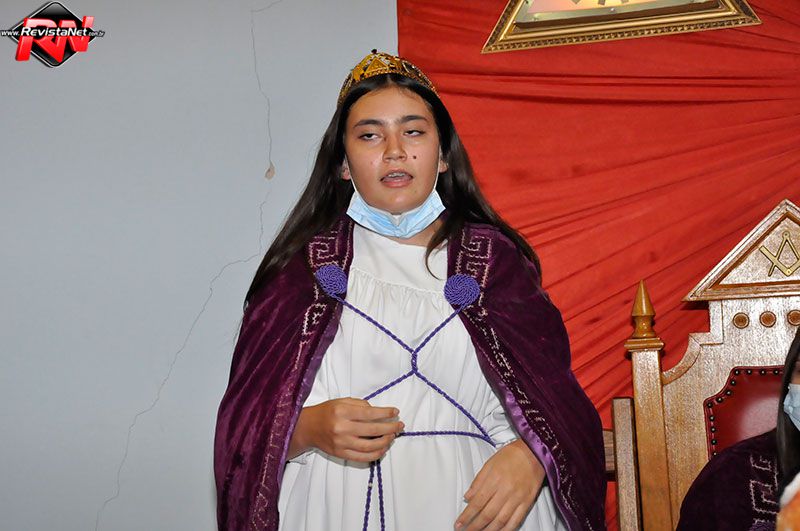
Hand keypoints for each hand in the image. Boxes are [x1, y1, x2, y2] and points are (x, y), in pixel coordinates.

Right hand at [288, 398, 403, 462]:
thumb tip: (378, 411)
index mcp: (342, 412)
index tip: (396, 412)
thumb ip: (360, 404)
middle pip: (373, 430)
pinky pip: (363, 457)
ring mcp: (341, 443)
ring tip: (392, 436)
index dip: (386, 413)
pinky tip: (383, 448)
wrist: (308, 428)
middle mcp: (342, 428)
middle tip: (400, 425)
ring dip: (386, 442)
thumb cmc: (327, 412)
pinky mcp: (340, 454)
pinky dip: (376, 454)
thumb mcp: (341, 401)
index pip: (370, 413)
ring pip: (370, 446)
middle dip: (390, 428)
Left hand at [455, 439, 544, 529]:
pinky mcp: (527, 503)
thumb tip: (467, 497)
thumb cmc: (511, 455)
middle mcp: (505, 491)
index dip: (466, 516)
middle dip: (474, 526)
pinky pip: (515, 521)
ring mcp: (517, 498)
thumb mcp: (489, 463)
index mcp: (494, 480)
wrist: (534, 452)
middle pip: (487, 515)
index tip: (459, 523)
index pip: (477, 503)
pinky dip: (506, 530)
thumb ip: (478, 481)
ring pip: (500, 521)